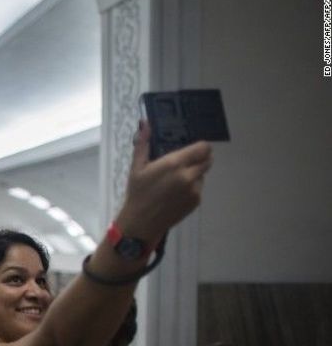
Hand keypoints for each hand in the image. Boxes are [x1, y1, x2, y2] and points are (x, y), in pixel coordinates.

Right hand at [117, 120, 212, 241]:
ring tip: (175, 182)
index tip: (192, 149)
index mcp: (174, 163)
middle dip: (199, 159)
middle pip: (207, 160)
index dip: (200, 147)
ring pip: (203, 174)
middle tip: (184, 164)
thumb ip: (143, 143)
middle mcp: (188, 175)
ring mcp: (195, 189)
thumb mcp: (137, 167)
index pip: (203, 148)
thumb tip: (145, 122)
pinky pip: (199, 188)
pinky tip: (175, 193)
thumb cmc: (137, 193)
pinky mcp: (196, 201)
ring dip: (195, 173)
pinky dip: (192, 187)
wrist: (141, 222)